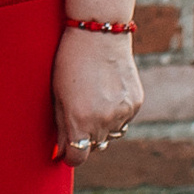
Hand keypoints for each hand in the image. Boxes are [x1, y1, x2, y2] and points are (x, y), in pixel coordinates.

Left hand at [52, 30, 144, 163]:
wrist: (98, 35)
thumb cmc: (70, 62)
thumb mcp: (58, 95)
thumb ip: (61, 127)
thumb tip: (63, 152)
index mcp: (79, 121)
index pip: (78, 158)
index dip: (71, 156)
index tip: (67, 151)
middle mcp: (103, 121)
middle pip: (95, 146)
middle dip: (85, 137)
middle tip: (78, 113)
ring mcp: (122, 113)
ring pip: (111, 134)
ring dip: (102, 126)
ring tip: (93, 100)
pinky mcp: (136, 103)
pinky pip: (124, 119)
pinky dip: (116, 113)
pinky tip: (108, 92)